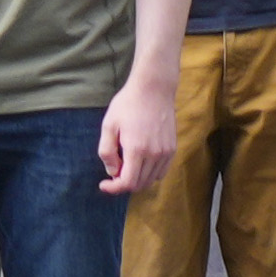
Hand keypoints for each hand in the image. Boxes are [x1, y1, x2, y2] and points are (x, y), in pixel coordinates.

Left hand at [95, 72, 178, 196]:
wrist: (154, 88)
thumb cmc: (128, 104)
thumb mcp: (109, 125)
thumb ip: (107, 151)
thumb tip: (112, 172)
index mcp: (137, 149)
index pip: (127, 183)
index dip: (113, 188)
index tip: (103, 184)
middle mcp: (154, 154)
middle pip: (139, 184)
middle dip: (123, 183)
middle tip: (113, 171)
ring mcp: (166, 152)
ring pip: (151, 180)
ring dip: (136, 179)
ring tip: (126, 165)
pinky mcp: (172, 148)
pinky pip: (161, 171)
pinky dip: (149, 174)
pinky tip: (140, 162)